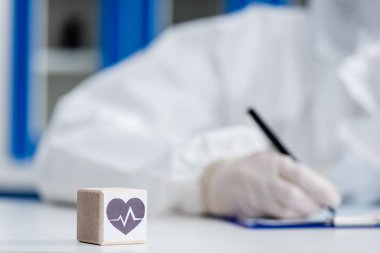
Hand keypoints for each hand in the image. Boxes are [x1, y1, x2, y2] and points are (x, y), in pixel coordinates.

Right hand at [201, 152, 340, 217]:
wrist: (220, 180)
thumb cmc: (253, 171)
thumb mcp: (270, 163)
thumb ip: (290, 172)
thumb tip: (320, 189)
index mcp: (270, 160)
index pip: (299, 174)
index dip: (319, 187)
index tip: (333, 197)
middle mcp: (262, 176)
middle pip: (292, 194)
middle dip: (313, 204)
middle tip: (326, 207)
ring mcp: (254, 192)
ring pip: (285, 208)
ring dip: (304, 213)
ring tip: (314, 211)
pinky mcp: (251, 206)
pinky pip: (276, 215)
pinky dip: (291, 216)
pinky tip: (298, 214)